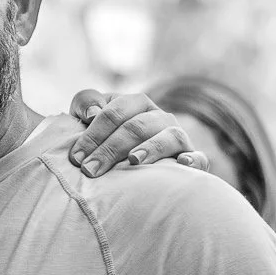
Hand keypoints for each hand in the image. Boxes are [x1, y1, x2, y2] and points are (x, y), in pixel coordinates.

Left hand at [67, 90, 208, 175]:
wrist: (131, 158)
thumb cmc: (106, 136)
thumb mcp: (91, 116)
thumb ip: (85, 104)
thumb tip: (91, 113)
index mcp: (136, 104)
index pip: (115, 113)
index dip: (93, 134)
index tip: (76, 158)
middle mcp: (159, 117)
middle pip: (137, 127)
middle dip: (110, 149)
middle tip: (90, 170)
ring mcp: (177, 136)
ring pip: (169, 137)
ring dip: (152, 148)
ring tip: (132, 161)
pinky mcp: (191, 158)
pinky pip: (199, 157)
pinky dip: (193, 160)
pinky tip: (182, 164)